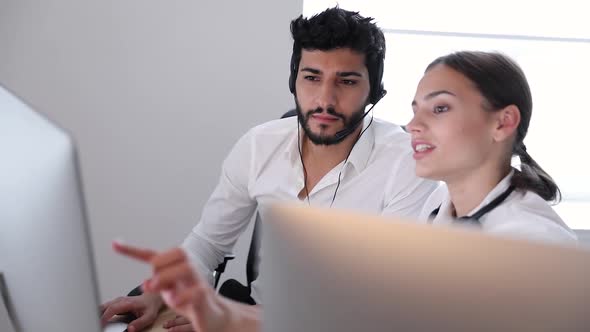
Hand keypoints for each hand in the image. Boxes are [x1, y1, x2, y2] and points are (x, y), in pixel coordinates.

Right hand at [100, 292, 162, 331]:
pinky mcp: (115, 303)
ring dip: (98, 314)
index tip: (101, 324)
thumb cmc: (150, 306)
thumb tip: (130, 329)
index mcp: (128, 302)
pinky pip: (105, 308)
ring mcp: (117, 301)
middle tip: (95, 325)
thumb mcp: (149, 316)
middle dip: (98, 315)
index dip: (105, 317)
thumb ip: (139, 323)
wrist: (151, 298)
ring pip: (103, 306)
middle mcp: (121, 300)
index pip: (113, 308)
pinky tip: (98, 319)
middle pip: (105, 306)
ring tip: (95, 323)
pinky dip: (100, 313)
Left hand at [113, 241, 243, 331]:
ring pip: (186, 268)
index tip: (115, 244)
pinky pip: (195, 291)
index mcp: (176, 268)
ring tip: (156, 288)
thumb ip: (159, 283)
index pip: (155, 254)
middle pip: (177, 253)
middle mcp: (189, 270)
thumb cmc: (192, 300)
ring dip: (167, 277)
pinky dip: (182, 296)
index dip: (133, 250)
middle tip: (152, 282)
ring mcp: (198, 282)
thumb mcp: (170, 290)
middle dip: (160, 263)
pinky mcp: (204, 296)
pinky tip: (175, 302)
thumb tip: (147, 281)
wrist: (214, 315)